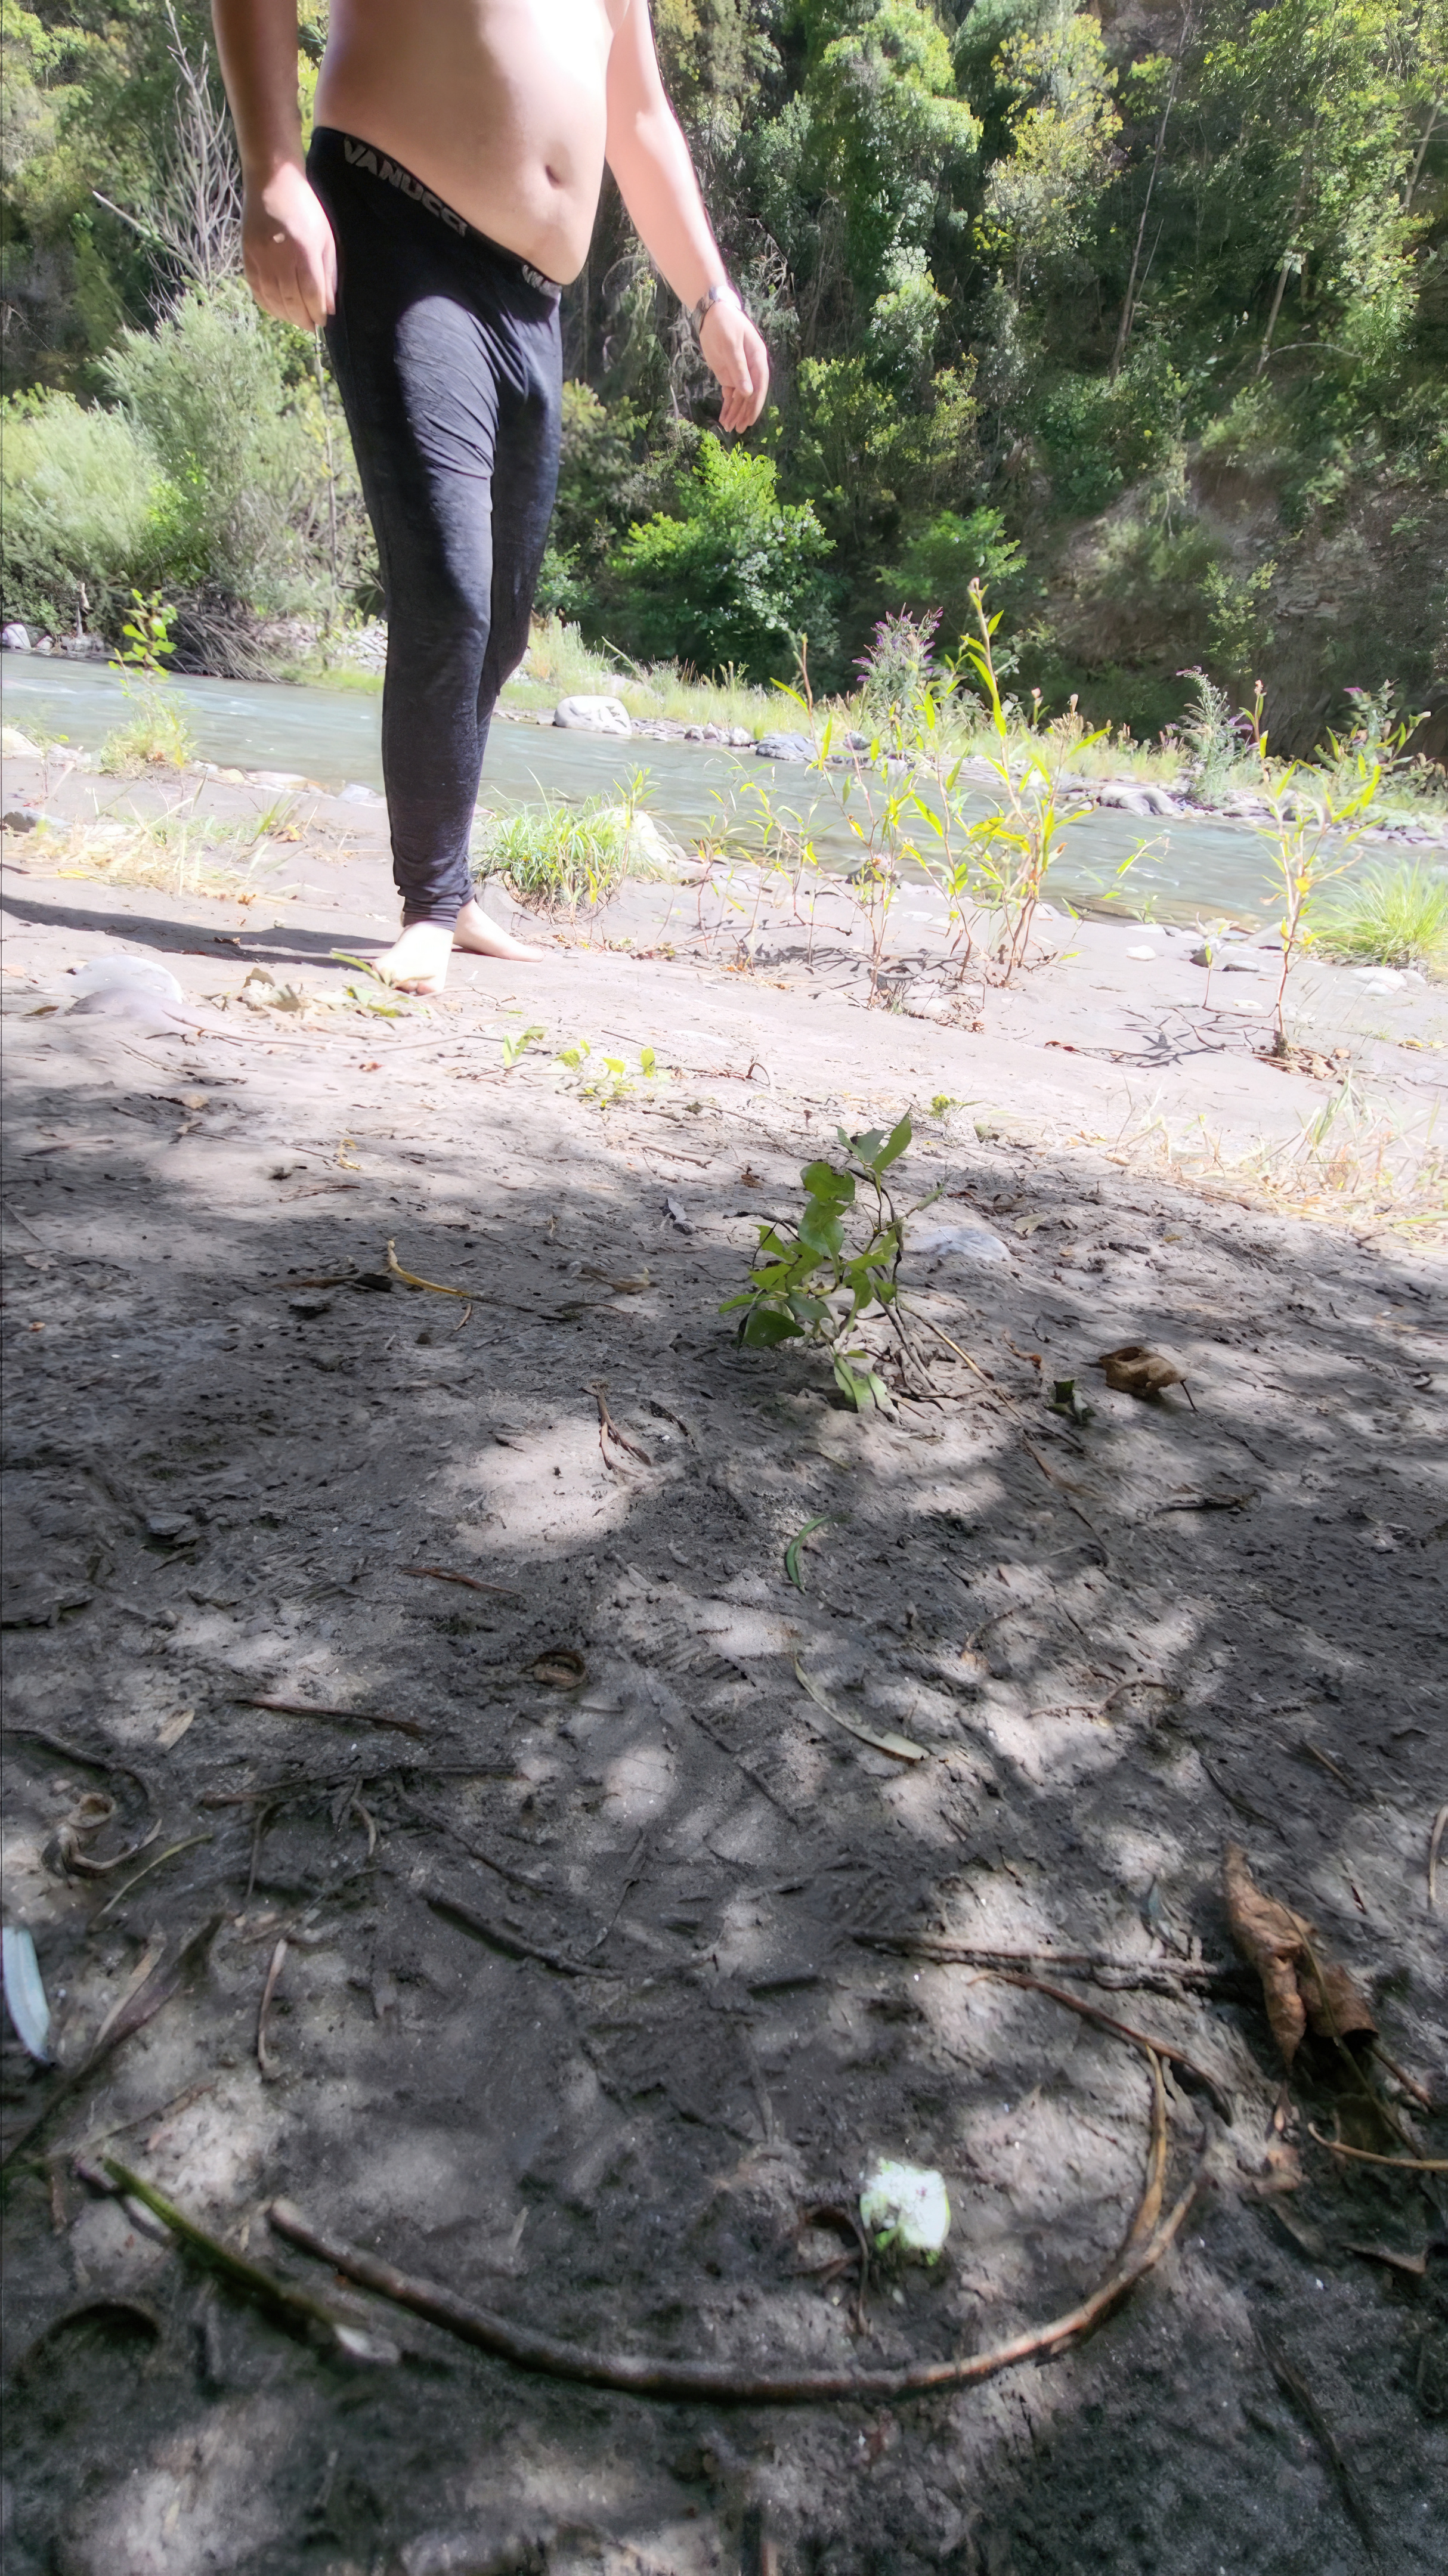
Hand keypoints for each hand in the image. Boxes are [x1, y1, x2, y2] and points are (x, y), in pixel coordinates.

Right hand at [242, 163, 336, 329]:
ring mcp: (260, 256)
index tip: (323, 321)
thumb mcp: (325, 237)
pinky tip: (278, 311)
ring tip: (297, 321)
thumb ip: (328, 273)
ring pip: (273, 299)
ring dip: (286, 316)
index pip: (311, 292)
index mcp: (303, 249)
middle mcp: (280, 255)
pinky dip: (268, 305)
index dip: (318, 312)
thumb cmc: (304, 208)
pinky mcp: (247, 255)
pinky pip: (256, 289)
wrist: (272, 180)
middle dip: (303, 318)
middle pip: (291, 300)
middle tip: (311, 326)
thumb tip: (329, 306)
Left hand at [700, 300, 769, 432]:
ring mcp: (740, 374)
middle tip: (740, 430)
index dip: (756, 404)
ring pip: (740, 398)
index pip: (760, 386)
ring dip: (735, 413)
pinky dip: (728, 407)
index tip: (751, 419)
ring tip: (730, 428)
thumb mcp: (731, 344)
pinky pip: (730, 395)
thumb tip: (747, 393)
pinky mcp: (729, 376)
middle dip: (745, 413)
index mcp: (757, 359)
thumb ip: (738, 368)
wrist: (713, 314)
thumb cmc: (725, 324)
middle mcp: (751, 369)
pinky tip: (725, 419)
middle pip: (750, 395)